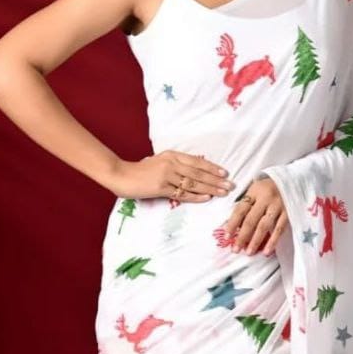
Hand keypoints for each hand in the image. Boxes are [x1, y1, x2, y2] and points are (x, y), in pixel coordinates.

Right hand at [110, 151, 234, 201]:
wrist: (121, 175)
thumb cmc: (140, 171)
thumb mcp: (159, 162)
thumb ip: (174, 165)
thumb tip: (191, 171)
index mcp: (172, 155)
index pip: (197, 161)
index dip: (212, 168)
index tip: (225, 173)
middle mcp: (171, 163)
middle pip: (199, 172)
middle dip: (216, 180)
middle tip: (231, 185)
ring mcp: (166, 175)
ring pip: (193, 183)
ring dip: (210, 188)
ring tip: (223, 193)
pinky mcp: (161, 187)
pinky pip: (182, 193)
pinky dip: (196, 196)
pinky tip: (207, 198)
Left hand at [223, 177, 288, 255]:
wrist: (292, 180)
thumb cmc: (268, 188)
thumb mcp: (255, 190)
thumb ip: (246, 205)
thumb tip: (234, 227)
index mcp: (254, 192)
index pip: (240, 210)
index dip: (232, 223)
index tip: (227, 236)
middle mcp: (265, 199)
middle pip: (251, 220)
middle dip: (242, 236)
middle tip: (236, 249)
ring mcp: (277, 206)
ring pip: (264, 226)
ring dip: (255, 241)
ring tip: (249, 252)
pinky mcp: (288, 213)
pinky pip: (279, 229)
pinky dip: (273, 241)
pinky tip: (267, 251)